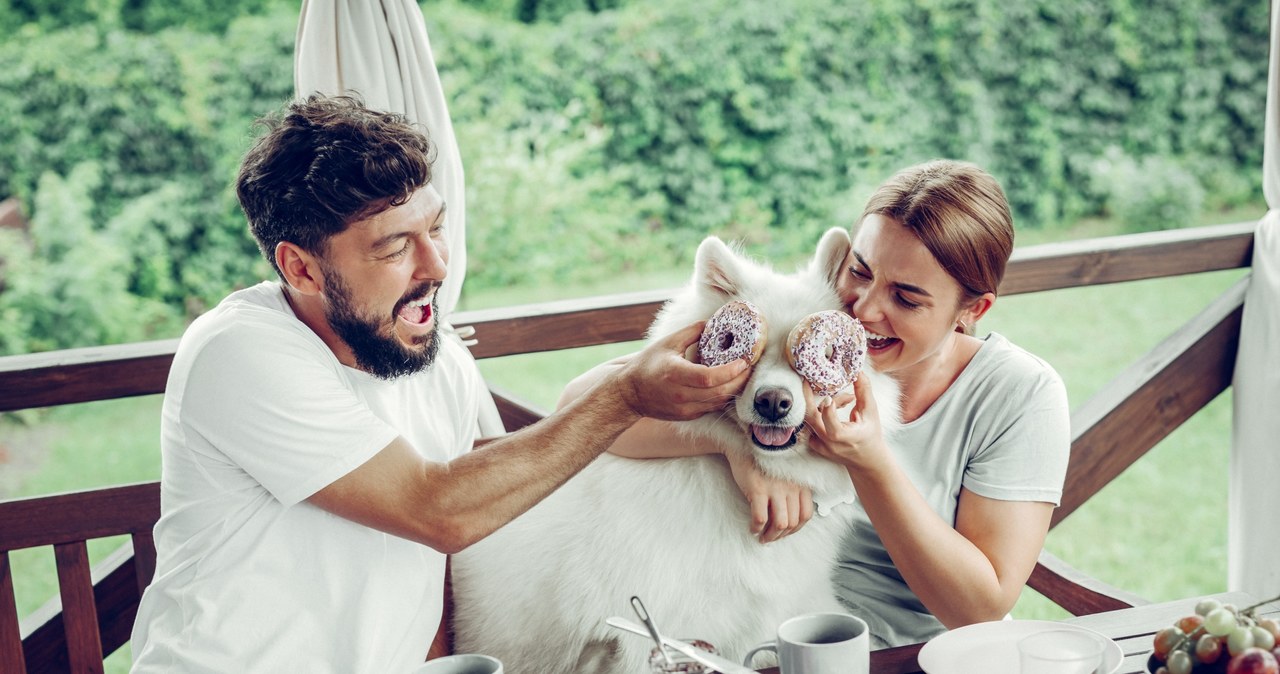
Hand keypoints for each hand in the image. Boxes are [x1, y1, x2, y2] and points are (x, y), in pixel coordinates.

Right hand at [617, 321, 750, 420]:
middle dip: (739, 380)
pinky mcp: (687, 416)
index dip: (730, 371)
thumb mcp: (667, 343)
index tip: (744, 361)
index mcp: (675, 374)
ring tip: (744, 374)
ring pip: (718, 402)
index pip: (709, 377)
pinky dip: (723, 396)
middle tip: (750, 366)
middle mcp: (681, 395)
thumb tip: (712, 322)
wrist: (630, 393)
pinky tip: (729, 385)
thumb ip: (691, 332)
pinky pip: (712, 407)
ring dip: (734, 389)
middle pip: (719, 392)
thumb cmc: (647, 365)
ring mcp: (685, 408)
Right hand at [725, 450, 812, 542]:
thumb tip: (790, 518)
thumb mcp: (786, 475)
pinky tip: (753, 529)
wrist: (744, 446)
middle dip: (782, 535)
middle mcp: (791, 487)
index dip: (796, 528)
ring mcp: (775, 489)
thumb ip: (793, 491)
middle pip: (793, 522)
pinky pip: (760, 518)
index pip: (806, 515)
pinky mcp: (758, 490)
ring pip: (780, 524)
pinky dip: (757, 528)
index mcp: (800, 484)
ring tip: (763, 538)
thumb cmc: (765, 463)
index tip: (786, 532)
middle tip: (771, 538)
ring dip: (771, 536)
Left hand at [805, 373, 889, 468]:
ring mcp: (820, 446)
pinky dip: (820, 414)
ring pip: (811, 419)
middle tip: (807, 380)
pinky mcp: (815, 445)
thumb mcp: (871, 412)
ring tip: (841, 399)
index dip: (828, 410)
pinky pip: (811, 424)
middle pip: (811, 419)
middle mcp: (830, 444)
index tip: (829, 396)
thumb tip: (857, 370)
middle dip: (807, 398)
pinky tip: (834, 408)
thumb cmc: (870, 434)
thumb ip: (864, 391)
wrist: (866, 460)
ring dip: (822, 405)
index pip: (831, 425)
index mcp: (845, 437)